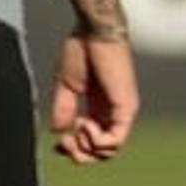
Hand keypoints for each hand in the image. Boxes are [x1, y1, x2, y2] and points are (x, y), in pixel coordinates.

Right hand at [51, 35, 138, 164]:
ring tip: (76, 127)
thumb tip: (59, 132)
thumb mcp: (67, 86)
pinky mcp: (126, 107)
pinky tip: (84, 123)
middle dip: (79, 154)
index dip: (75, 149)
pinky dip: (96, 141)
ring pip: (109, 151)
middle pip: (102, 153)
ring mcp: (122, 111)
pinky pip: (115, 141)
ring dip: (86, 148)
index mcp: (100, 108)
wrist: (94, 30)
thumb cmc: (82, 50)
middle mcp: (113, 113)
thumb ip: (63, 109)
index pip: (94, 143)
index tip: (59, 143)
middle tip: (64, 142)